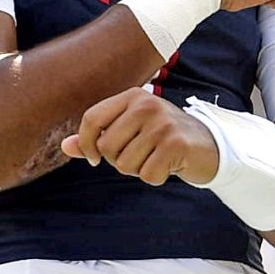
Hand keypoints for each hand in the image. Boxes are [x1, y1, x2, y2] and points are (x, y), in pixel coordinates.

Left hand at [62, 87, 219, 185]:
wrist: (209, 146)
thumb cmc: (162, 139)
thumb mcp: (130, 132)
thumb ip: (97, 138)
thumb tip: (65, 146)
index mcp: (132, 96)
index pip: (92, 118)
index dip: (87, 143)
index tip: (94, 158)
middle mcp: (147, 105)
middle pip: (106, 146)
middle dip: (118, 160)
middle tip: (140, 156)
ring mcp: (162, 123)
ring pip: (125, 164)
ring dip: (138, 170)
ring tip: (155, 159)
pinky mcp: (175, 144)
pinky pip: (146, 174)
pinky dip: (155, 177)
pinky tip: (168, 166)